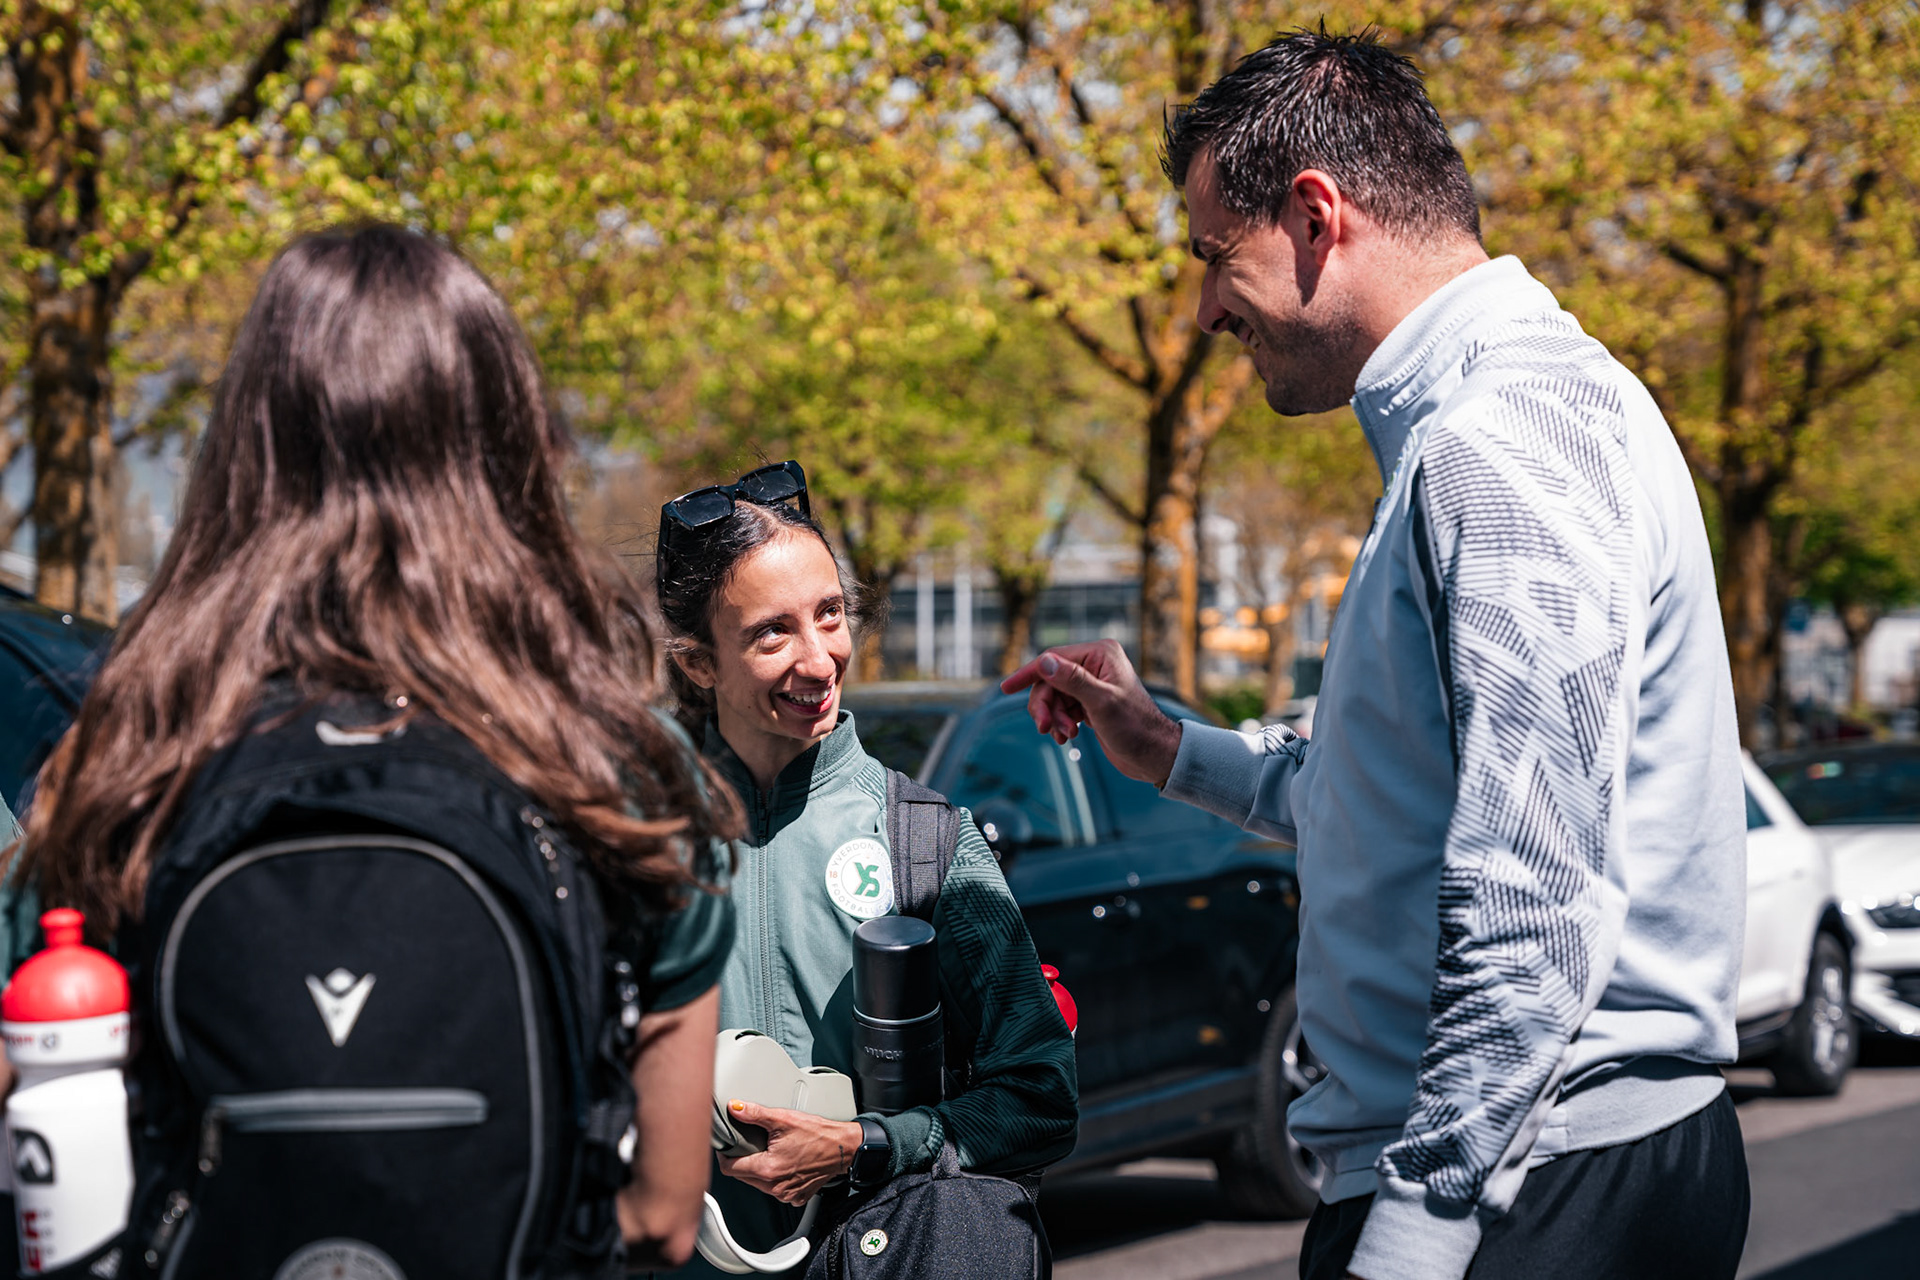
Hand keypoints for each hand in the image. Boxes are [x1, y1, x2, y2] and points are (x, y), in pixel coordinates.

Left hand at [716, 1100, 863, 1205]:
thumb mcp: (784, 1118)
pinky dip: (774, 1179)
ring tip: (770, 1153)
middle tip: (751, 1145)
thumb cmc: (819, 1134)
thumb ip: (755, 1114)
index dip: (724, 1156)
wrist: (843, 1148)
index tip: (726, 1148)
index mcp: (768, 1168)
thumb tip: (736, 1108)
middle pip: (743, 1177)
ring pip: (758, 1184)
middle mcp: (775, 1186)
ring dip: (758, 1170)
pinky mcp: (796, 1197)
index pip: (730, 1169)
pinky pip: (775, 1190)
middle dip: (742, 1161)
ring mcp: (786, 1194)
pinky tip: (784, 1164)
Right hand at [1000, 640, 1183, 787]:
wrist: (1154, 755)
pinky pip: (1063, 708)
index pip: (1054, 659)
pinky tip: (1068, 737)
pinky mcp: (1091, 703)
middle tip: (1046, 727)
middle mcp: (1096, 664)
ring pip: (1054, 696)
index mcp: (1101, 654)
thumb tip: (1044, 662)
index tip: (1006, 688)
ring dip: (1055, 717)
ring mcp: (1093, 684)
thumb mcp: (1102, 703)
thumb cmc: (1136, 728)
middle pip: (1050, 680)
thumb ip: (1072, 680)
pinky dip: (1061, 722)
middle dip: (1046, 705)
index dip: (1029, 674)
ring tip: (1065, 735)